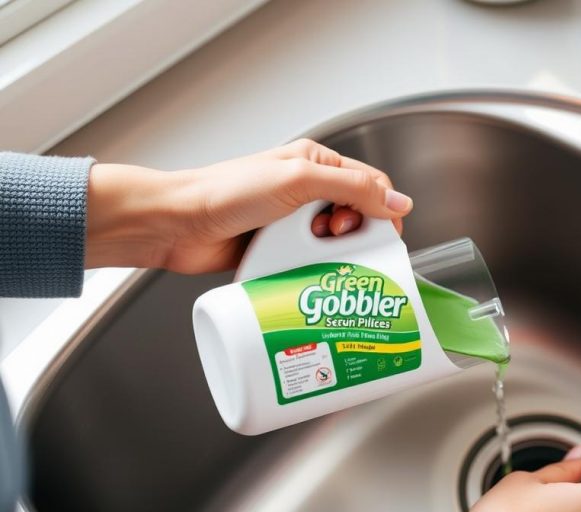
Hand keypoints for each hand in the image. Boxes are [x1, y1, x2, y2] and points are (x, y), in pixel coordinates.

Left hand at [84, 139, 412, 272]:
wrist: (176, 224)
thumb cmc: (224, 193)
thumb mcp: (298, 181)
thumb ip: (352, 189)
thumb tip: (398, 201)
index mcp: (314, 163)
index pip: (370, 184)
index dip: (382, 208)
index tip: (382, 232)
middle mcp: (305, 190)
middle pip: (357, 216)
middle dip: (356, 233)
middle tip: (338, 241)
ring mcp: (292, 221)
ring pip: (335, 243)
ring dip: (333, 254)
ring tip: (315, 254)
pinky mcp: (279, 249)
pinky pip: (311, 262)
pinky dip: (315, 269)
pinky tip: (307, 272)